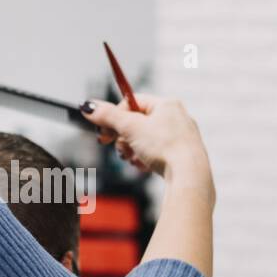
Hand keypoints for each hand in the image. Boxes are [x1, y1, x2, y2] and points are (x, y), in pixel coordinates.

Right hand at [81, 94, 208, 178]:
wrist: (188, 175)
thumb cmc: (165, 147)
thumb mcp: (130, 128)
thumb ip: (108, 116)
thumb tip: (88, 106)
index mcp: (167, 104)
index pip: (132, 102)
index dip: (114, 116)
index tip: (103, 131)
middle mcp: (176, 117)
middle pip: (137, 123)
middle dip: (123, 138)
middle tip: (117, 148)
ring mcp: (180, 137)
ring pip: (145, 140)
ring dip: (132, 150)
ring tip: (133, 159)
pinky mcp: (181, 155)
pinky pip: (155, 154)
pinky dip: (145, 160)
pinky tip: (145, 167)